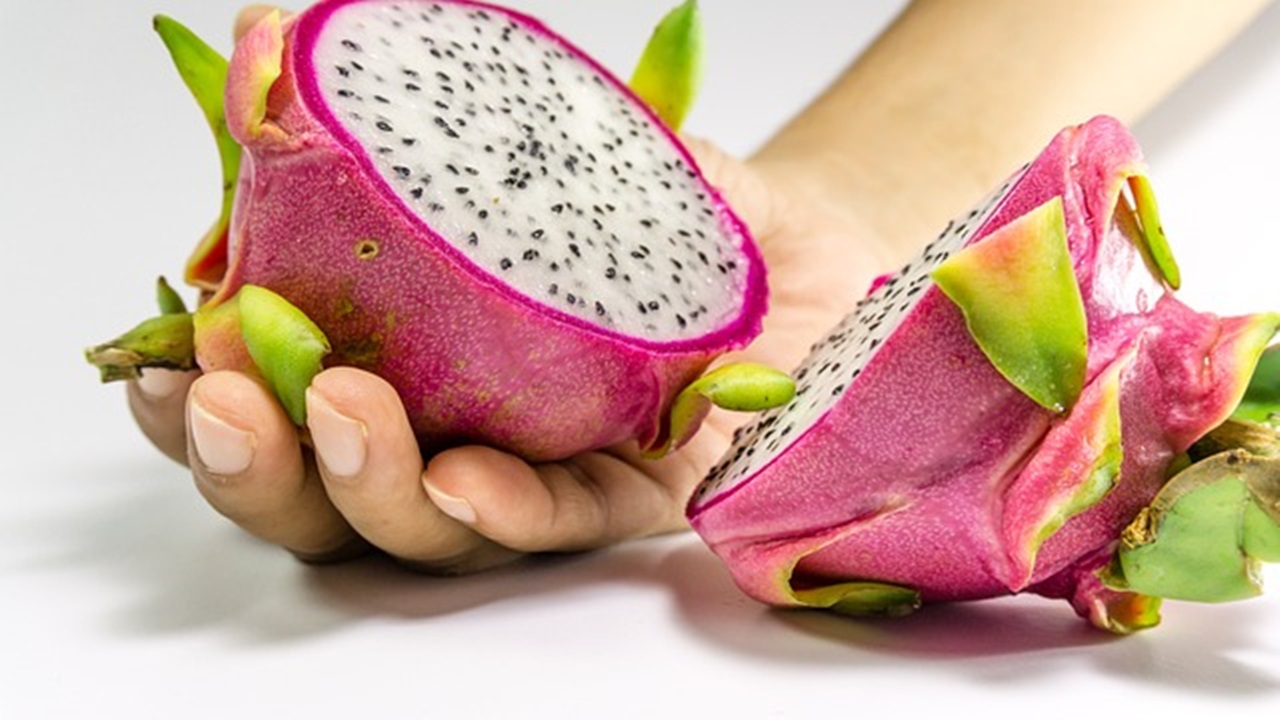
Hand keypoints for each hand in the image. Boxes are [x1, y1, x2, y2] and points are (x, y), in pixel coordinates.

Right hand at [127, 128, 890, 572]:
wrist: (797, 245)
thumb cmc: (653, 206)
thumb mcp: (533, 134)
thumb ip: (408, 116)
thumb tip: (268, 45)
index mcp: (410, 360)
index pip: (283, 401)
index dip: (208, 403)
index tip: (167, 364)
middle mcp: (462, 429)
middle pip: (329, 490)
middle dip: (261, 462)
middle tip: (227, 399)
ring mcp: (544, 469)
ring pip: (425, 523)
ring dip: (363, 483)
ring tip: (338, 412)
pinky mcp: (638, 491)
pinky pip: (560, 518)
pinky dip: (504, 505)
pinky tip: (460, 479)